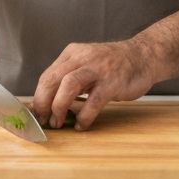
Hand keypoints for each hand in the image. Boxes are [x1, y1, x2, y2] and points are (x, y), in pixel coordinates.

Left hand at [31, 38, 156, 130]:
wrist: (143, 56)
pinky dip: (84, 117)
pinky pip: (92, 102)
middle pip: (52, 80)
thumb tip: (47, 103)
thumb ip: (69, 78)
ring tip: (58, 122)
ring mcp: (98, 69)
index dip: (38, 98)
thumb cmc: (112, 65)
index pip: (47, 76)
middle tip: (43, 121)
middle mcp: (82, 58)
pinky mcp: (112, 82)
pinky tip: (81, 125)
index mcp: (72, 53)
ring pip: (68, 86)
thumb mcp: (86, 63)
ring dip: (59, 107)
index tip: (35, 115)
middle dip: (43, 104)